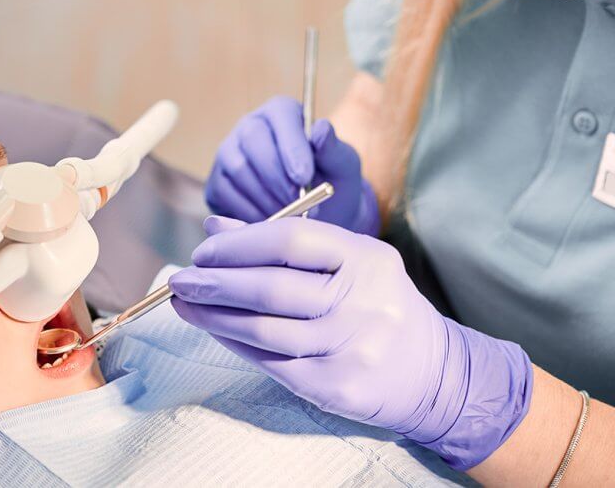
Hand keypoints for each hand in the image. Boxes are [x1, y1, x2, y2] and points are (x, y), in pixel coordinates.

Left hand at [169, 216, 532, 469]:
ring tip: (186, 304)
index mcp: (365, 258)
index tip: (204, 250)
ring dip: (215, 316)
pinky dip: (235, 344)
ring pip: (265, 330)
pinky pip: (272, 363)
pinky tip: (215, 330)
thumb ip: (285, 240)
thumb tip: (216, 228)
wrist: (433, 372)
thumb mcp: (347, 260)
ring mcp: (350, 347)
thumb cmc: (378, 303)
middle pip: (271, 288)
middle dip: (215, 282)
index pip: (291, 241)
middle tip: (181, 279)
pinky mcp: (337, 386)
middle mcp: (362, 301)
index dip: (239, 243)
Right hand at [205, 96, 378, 234]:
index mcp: (282, 112)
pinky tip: (271, 222)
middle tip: (298, 203)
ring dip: (266, 198)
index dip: (291, 146)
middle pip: (253, 140)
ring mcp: (228, 154)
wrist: (316, 215)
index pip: (281, 115)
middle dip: (277, 176)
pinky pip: (226, 195)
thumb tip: (320, 129)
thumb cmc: (331, 183)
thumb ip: (333, 149)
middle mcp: (250, 126)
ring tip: (291, 215)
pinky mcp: (217, 184)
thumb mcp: (342, 167)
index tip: (304, 177)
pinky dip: (250, 212)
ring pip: (238, 170)